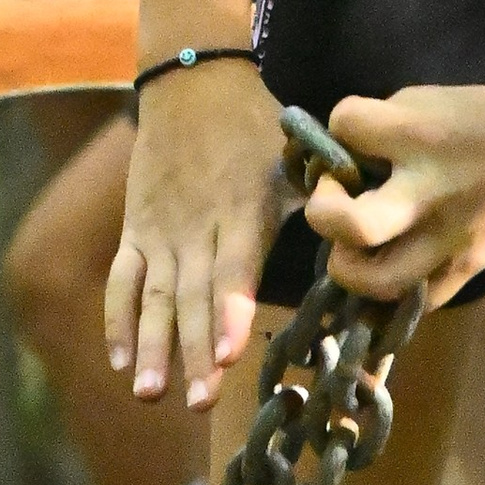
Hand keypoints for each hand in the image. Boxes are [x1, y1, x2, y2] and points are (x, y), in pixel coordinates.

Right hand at [105, 60, 290, 409]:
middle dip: (195, 351)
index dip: (230, 312)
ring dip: (153, 348)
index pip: (233, 270)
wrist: (190, 81)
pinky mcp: (136, 230)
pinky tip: (122, 363)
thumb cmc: (254, 126)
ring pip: (153, 297)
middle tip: (200, 402)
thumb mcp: (293, 159)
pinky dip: (118, 321)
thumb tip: (365, 244)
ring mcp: (161, 231)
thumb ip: (321, 202)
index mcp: (241, 211)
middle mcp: (196, 227)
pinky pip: (124, 281)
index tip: (230, 356)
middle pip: (192, 297)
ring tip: (152, 394)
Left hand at [303, 83, 484, 308]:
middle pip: (350, 226)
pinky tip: (389, 264)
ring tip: (354, 245)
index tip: (354, 135)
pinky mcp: (466, 269)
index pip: (345, 128)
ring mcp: (449, 240)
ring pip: (373, 281)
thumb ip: (380, 124)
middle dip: (323, 214)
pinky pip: (412, 302)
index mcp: (421, 136)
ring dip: (348, 264)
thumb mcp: (431, 98)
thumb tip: (338, 154)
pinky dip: (389, 290)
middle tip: (334, 202)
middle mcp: (431, 192)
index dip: (338, 128)